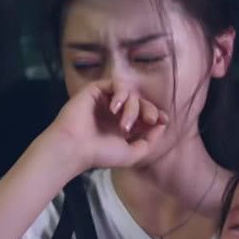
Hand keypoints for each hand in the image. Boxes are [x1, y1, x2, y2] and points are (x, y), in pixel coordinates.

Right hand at [48, 80, 167, 169]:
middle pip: (141, 102)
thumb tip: (161, 126)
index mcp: (123, 126)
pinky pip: (116, 84)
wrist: (75, 148)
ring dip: (132, 109)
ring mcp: (105, 101)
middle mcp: (115, 113)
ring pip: (130, 94)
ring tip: (123, 125)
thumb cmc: (100, 154)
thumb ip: (149, 141)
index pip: (144, 114)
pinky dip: (120, 94)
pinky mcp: (95, 91)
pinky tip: (114, 109)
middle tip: (148, 120)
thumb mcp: (132, 154)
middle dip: (148, 110)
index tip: (163, 120)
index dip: (156, 114)